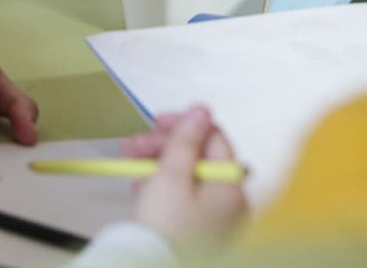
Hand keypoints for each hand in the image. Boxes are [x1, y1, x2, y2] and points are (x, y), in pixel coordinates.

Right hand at [123, 106, 248, 249]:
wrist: (152, 267)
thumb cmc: (165, 230)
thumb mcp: (171, 175)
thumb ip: (186, 140)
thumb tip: (200, 113)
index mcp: (231, 186)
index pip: (214, 139)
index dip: (185, 124)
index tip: (159, 121)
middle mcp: (231, 203)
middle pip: (201, 158)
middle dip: (165, 147)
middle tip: (136, 145)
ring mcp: (218, 220)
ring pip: (190, 178)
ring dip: (160, 167)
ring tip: (135, 169)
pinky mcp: (203, 232)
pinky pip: (187, 199)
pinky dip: (166, 189)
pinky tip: (145, 189)